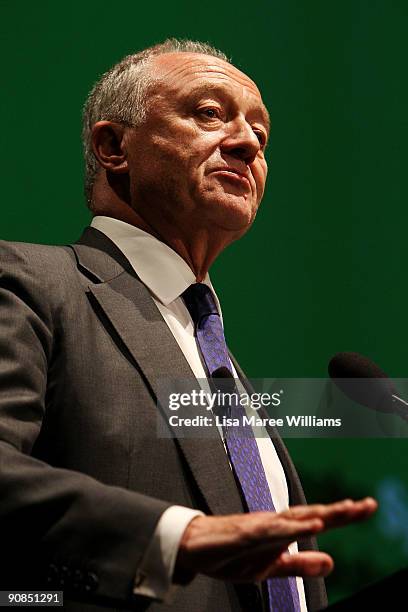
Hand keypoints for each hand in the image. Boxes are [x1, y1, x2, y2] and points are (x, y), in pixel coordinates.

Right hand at [173, 497, 376, 583]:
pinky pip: (271, 531)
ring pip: (294, 519)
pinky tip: (308, 526)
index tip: (366, 506)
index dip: (341, 514)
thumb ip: (300, 564)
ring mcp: (259, 526)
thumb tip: (331, 562)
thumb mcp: (271, 566)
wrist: (192, 546)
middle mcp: (274, 522)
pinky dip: (291, 528)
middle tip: (367, 505)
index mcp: (281, 530)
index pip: (316, 519)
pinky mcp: (244, 534)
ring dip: (320, 515)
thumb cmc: (230, 552)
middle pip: (311, 513)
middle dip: (339, 510)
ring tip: (345, 512)